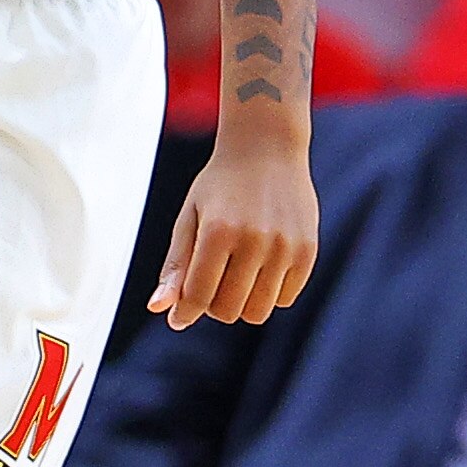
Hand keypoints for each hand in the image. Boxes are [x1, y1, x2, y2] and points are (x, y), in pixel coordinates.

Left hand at [150, 137, 316, 328]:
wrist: (266, 149)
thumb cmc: (219, 185)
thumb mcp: (189, 217)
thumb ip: (176, 264)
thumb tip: (159, 308)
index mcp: (217, 231)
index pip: (199, 295)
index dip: (185, 312)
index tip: (178, 318)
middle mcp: (254, 240)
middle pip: (229, 310)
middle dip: (212, 306)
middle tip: (209, 283)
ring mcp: (285, 246)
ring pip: (258, 310)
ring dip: (241, 303)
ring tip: (233, 276)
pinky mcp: (308, 250)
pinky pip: (285, 297)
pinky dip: (268, 293)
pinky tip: (259, 267)